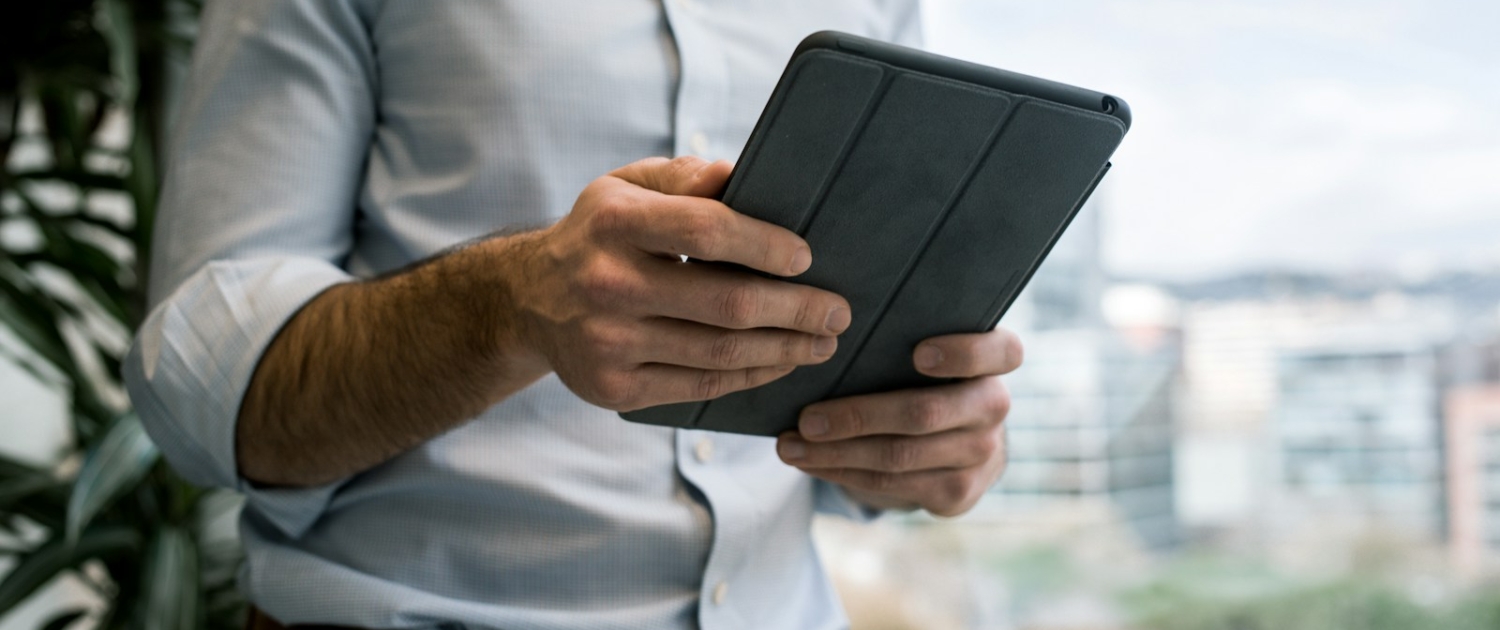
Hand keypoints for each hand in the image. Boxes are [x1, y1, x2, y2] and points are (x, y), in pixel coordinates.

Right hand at [499, 156, 851, 410]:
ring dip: (785, 348)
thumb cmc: (600, 234)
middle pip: (725, 303)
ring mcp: (608, 343)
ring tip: (822, 341)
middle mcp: (607, 284)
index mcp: (614, 222)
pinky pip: (700, 386)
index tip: (807, 258)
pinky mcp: (613, 390)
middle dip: (796, 309)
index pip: (706, 230)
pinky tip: (781, 363)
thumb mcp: (626, 186)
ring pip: (720, 352)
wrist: (527, 301)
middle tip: (838, 312)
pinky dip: (750, 376)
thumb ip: (684, 178)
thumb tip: (742, 177)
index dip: (764, 245)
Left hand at [775, 328, 1022, 516]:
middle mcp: (995, 407)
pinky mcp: (957, 493)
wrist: (955, 439)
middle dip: (858, 417)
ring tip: (790, 446)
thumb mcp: (926, 350)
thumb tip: (826, 331)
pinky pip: (891, 484)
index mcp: (995, 360)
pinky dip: (842, 472)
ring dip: (836, 453)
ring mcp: (980, 455)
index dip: (963, 354)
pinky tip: (810, 463)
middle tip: (807, 418)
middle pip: (925, 413)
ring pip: (899, 456)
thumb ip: (901, 336)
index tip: (918, 354)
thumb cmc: (924, 377)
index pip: (1002, 352)